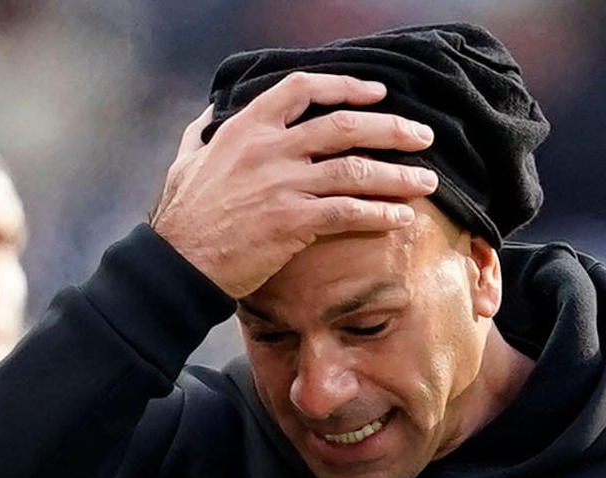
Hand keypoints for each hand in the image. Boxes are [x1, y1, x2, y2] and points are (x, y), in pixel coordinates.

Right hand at [149, 73, 439, 298]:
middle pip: (344, 125)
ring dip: (398, 175)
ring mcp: (282, 184)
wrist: (177, 263)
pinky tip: (402, 218)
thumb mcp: (185, 161)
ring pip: (355, 170)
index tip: (378, 93)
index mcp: (245, 127)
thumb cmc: (183, 216)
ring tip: (428, 181)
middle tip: (422, 135)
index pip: (302, 88)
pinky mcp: (292, 222)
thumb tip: (210, 113)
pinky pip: (348, 212)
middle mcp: (268, 149)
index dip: (345, 86)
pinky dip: (380, 213)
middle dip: (391, 128)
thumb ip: (202, 133)